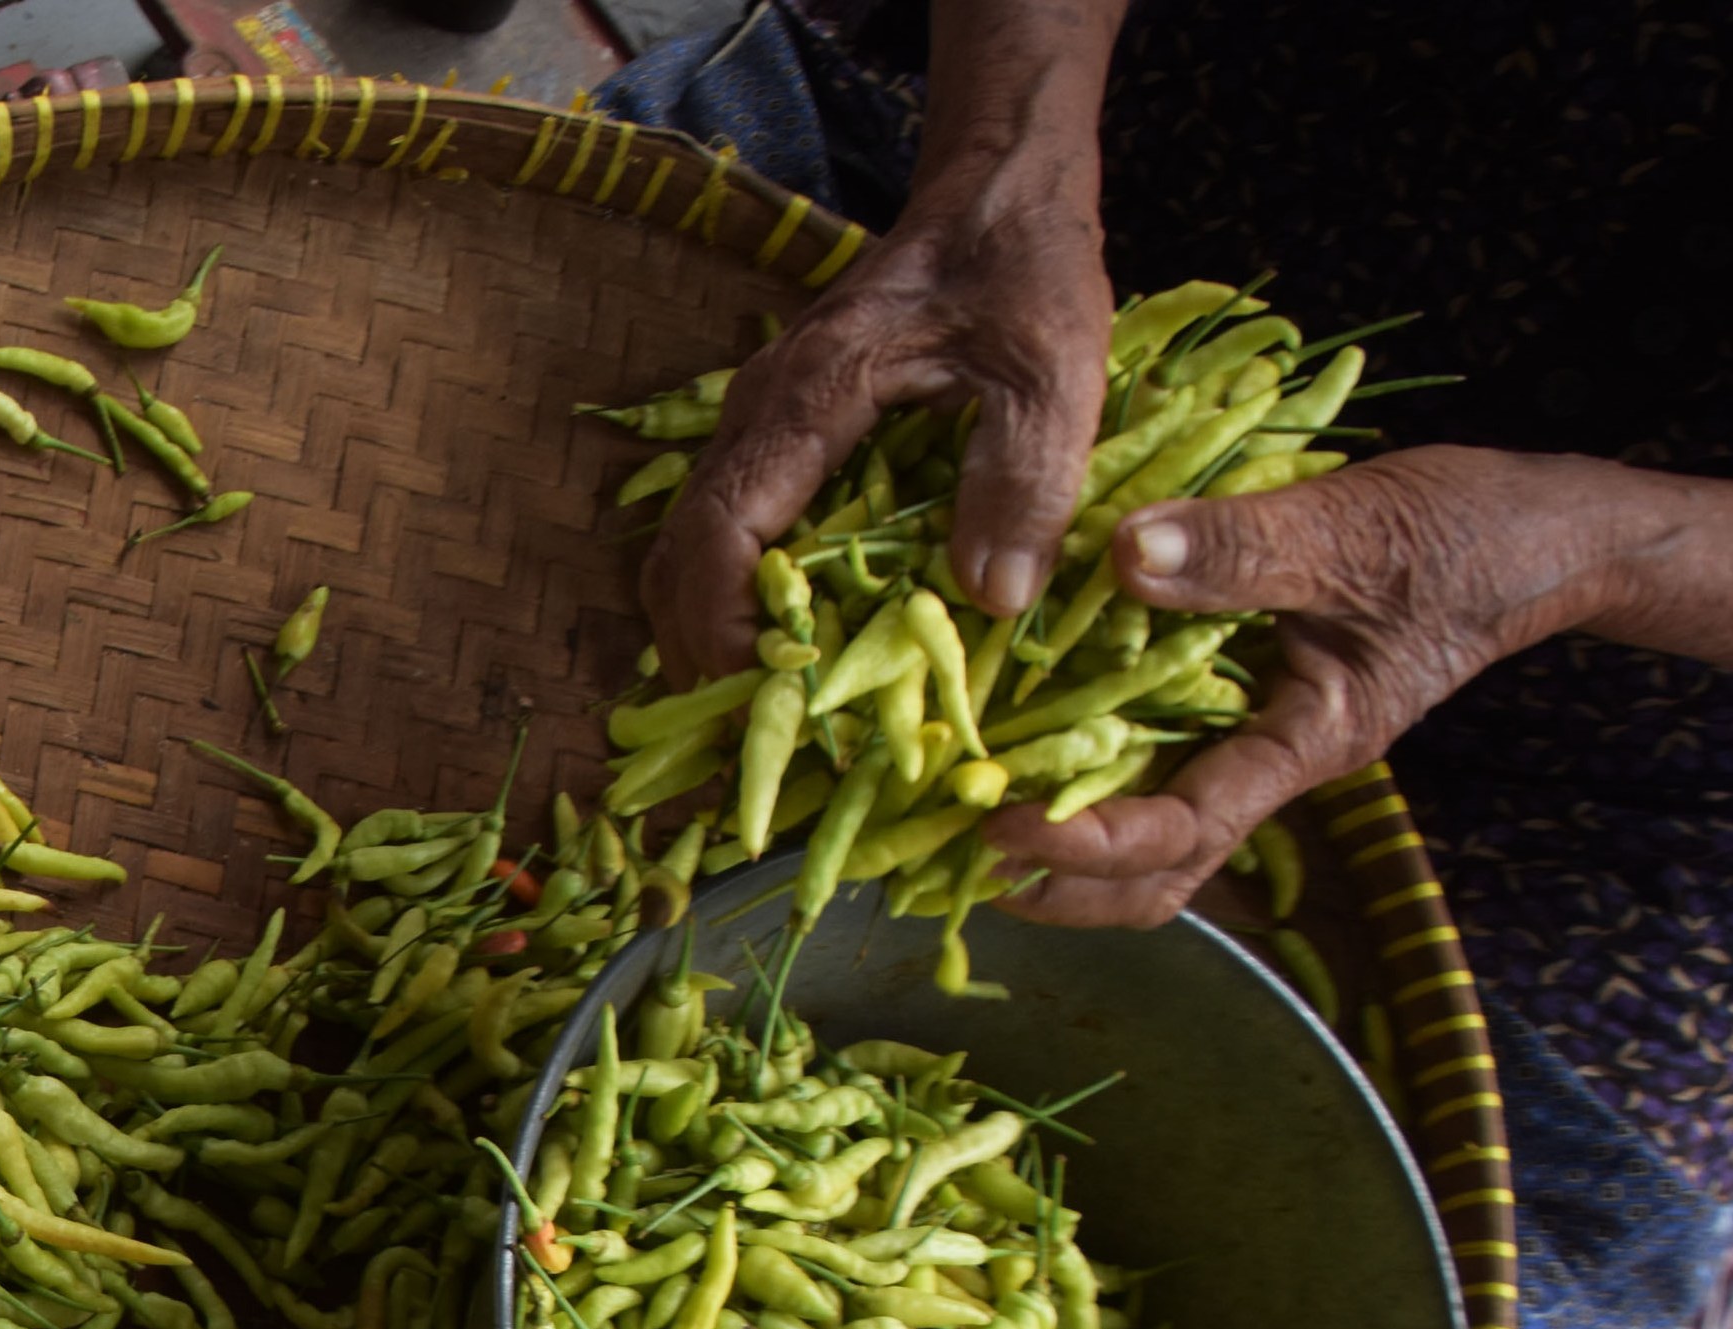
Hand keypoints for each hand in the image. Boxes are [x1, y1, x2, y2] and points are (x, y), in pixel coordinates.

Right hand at [645, 183, 1114, 681]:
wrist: (996, 189)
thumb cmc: (1022, 269)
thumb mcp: (1052, 370)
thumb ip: (1023, 479)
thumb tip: (992, 600)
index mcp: (813, 396)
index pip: (724, 529)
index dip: (723, 623)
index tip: (761, 693)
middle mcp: (762, 411)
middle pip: (680, 553)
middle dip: (697, 651)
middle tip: (749, 735)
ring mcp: (761, 421)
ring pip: (689, 544)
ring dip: (705, 629)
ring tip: (757, 708)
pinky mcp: (781, 434)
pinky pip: (725, 528)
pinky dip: (730, 595)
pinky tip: (780, 643)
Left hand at [993, 449, 1635, 925]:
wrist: (1538, 534)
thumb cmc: (1466, 536)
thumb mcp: (1357, 530)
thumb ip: (1243, 549)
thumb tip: (1120, 557)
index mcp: (1304, 745)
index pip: (1183, 833)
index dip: (1087, 847)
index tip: (1001, 828)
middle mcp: (1268, 762)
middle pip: (1153, 877)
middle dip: (1053, 885)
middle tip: (942, 857)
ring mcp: (1251, 739)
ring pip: (1145, 835)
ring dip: (1055, 841)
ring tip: (954, 814)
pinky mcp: (1235, 701)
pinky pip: (1148, 758)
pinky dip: (1080, 763)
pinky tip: (1011, 733)